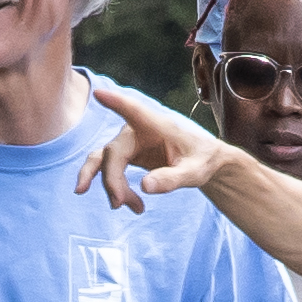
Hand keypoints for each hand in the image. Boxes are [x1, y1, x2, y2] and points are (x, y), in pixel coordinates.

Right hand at [76, 77, 229, 212]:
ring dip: (109, 185)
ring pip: (104, 161)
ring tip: (124, 207)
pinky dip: (110, 186)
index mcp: (156, 126)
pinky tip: (122, 203)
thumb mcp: (194, 172)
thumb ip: (172, 179)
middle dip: (113, 181)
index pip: (134, 112)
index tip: (99, 93)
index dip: (116, 103)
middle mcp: (137, 130)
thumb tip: (145, 186)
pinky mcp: (126, 154)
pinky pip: (107, 168)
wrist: (203, 162)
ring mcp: (128, 142)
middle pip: (112, 152)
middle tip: (121, 205)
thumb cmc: (202, 160)